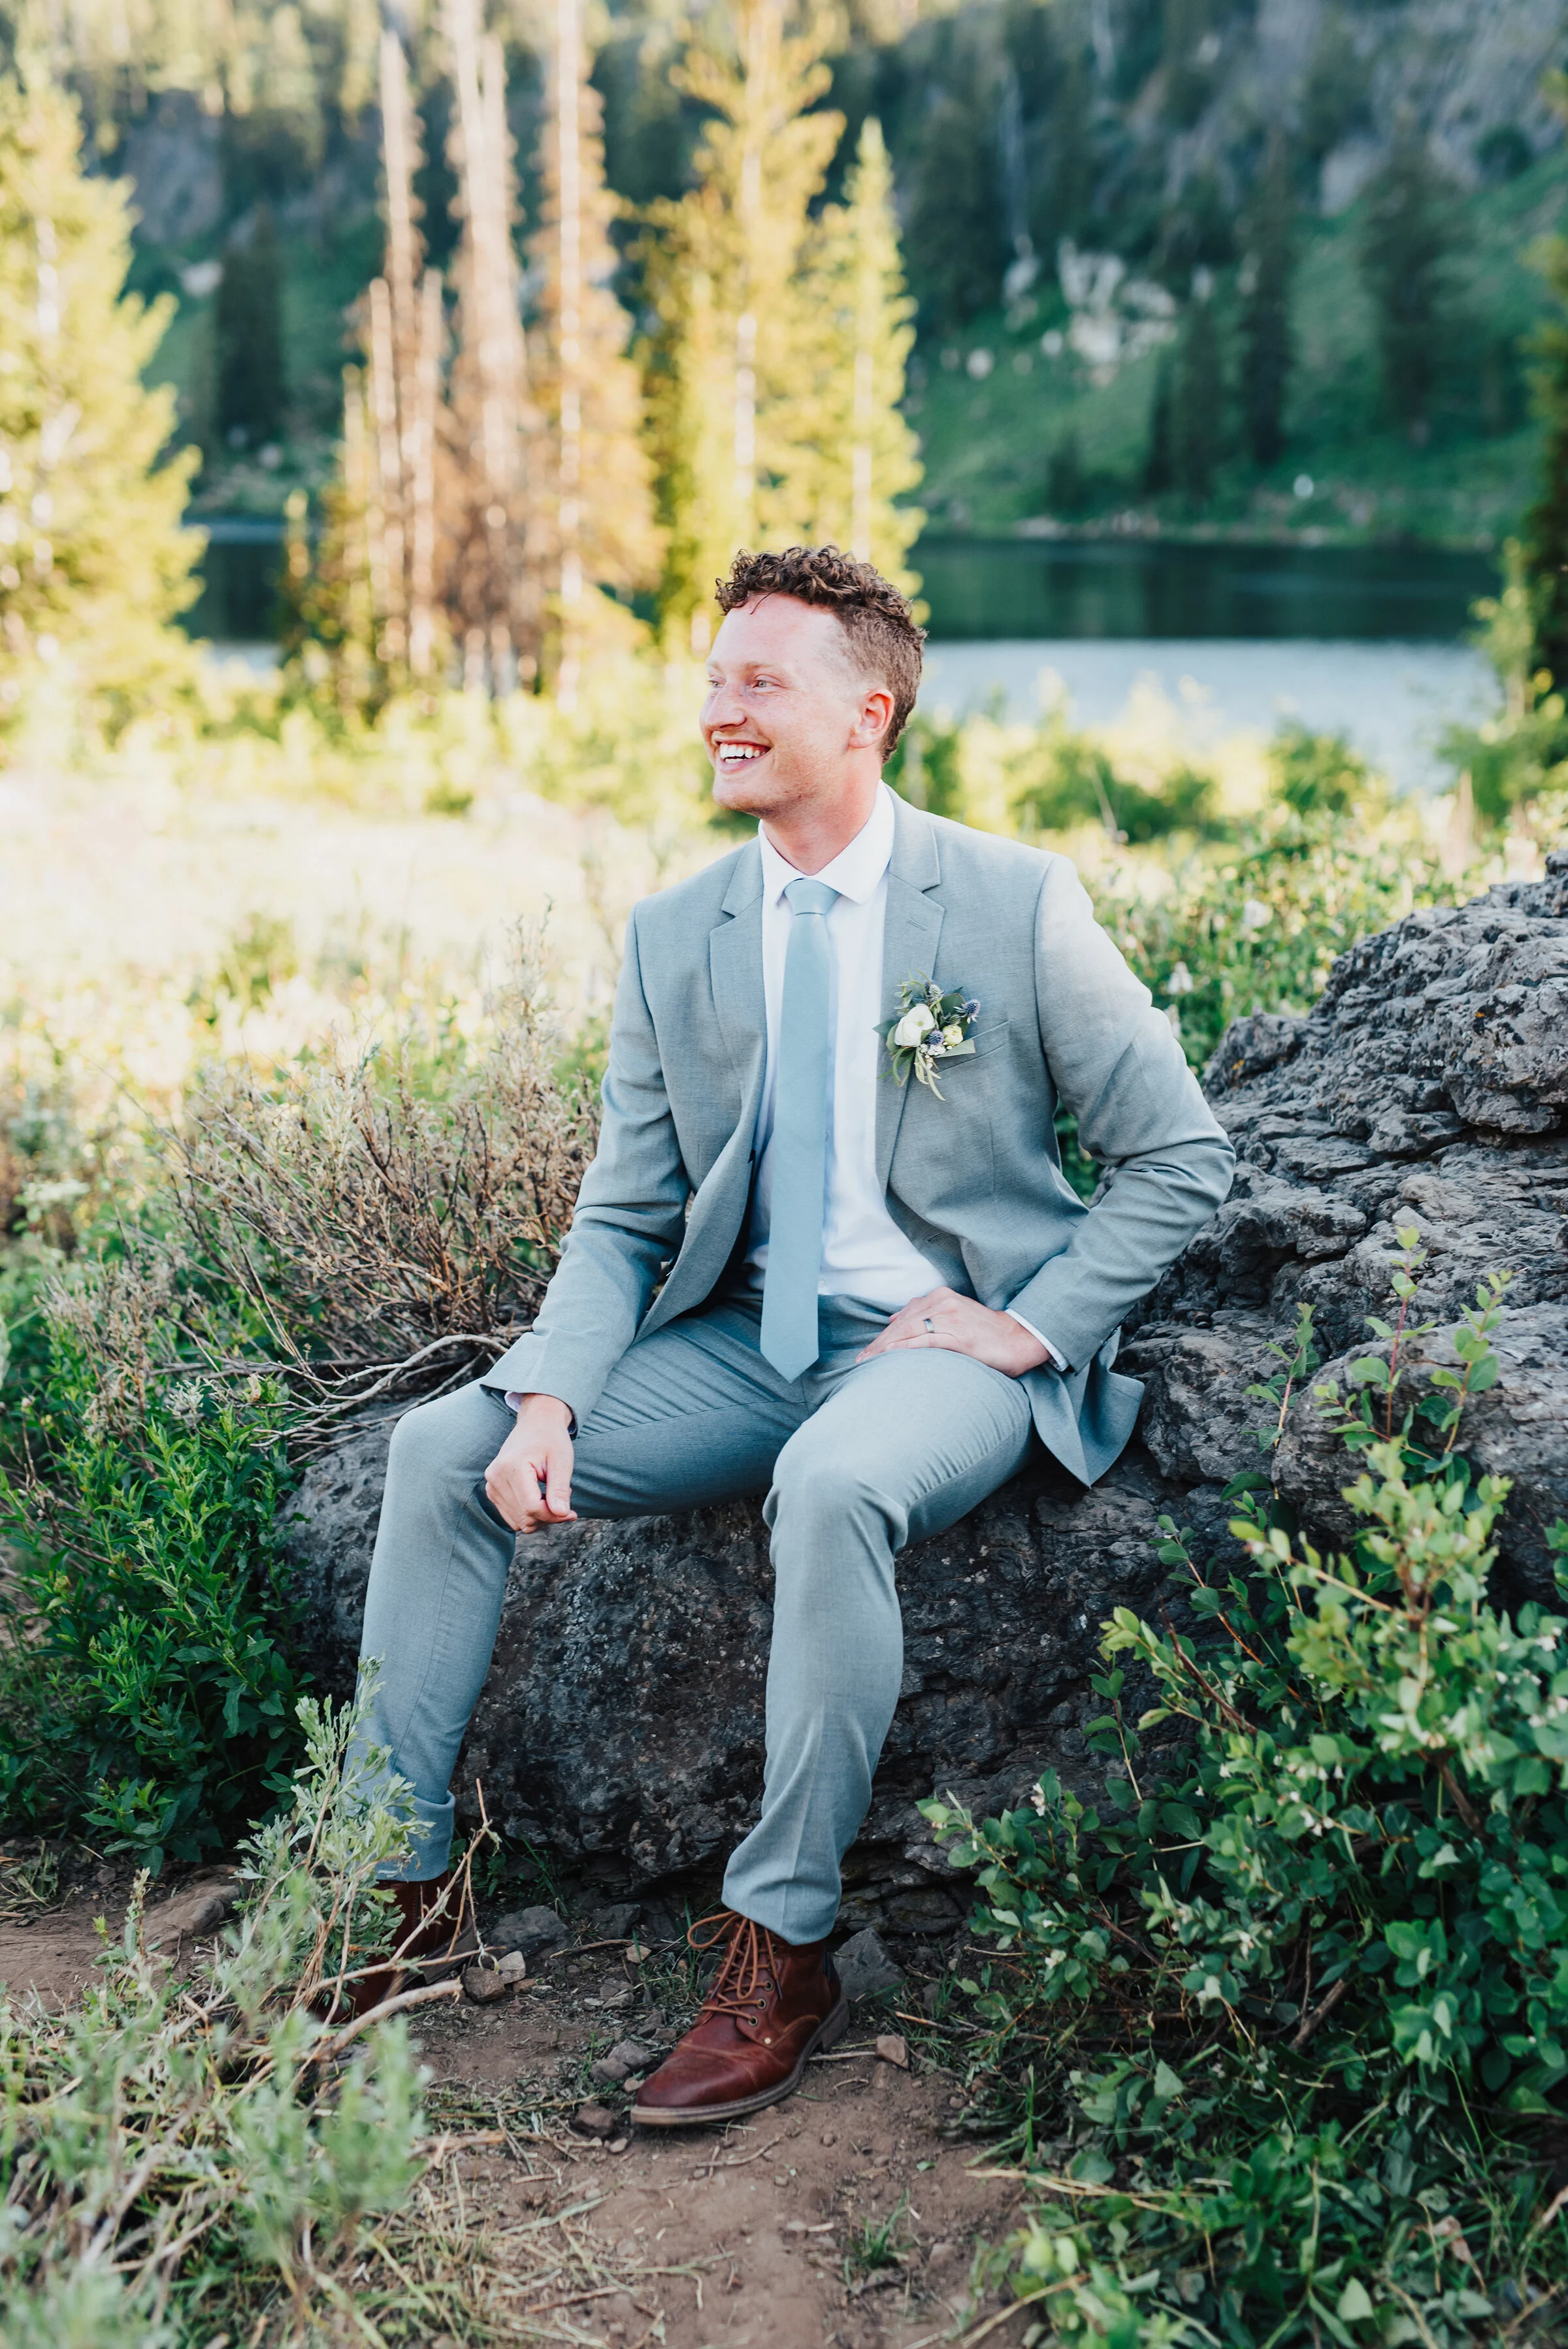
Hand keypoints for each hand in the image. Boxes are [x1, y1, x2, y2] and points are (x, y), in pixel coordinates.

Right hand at [485, 1394, 576, 1532]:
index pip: (531, 1508)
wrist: (535, 1423)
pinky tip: (540, 1498)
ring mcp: (491, 1484)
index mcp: (512, 1466)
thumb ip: (560, 1489)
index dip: (554, 1516)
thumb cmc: (551, 1439)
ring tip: (551, 1495)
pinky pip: (512, 1517)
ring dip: (539, 1517)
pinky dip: (529, 1514)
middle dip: (548, 1516)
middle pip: (524, 1517)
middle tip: (564, 1499)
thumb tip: (561, 1514)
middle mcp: (495, 1477)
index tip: (571, 1512)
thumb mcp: (562, 1461)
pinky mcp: (492, 1490)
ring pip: (517, 1522)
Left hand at [854, 1287, 1050, 1376]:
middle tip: (861, 1360)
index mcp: (941, 1296)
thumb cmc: (987, 1333)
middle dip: (879, 1344)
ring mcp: (950, 1319)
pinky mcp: (957, 1336)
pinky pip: (923, 1342)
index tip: (868, 1351)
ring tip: (868, 1362)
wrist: (1020, 1338)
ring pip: (908, 1332)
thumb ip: (928, 1315)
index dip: (884, 1335)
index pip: (904, 1316)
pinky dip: (903, 1350)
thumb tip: (896, 1320)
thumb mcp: (955, 1316)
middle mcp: (942, 1303)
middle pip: (901, 1324)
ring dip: (885, 1349)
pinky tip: (889, 1359)